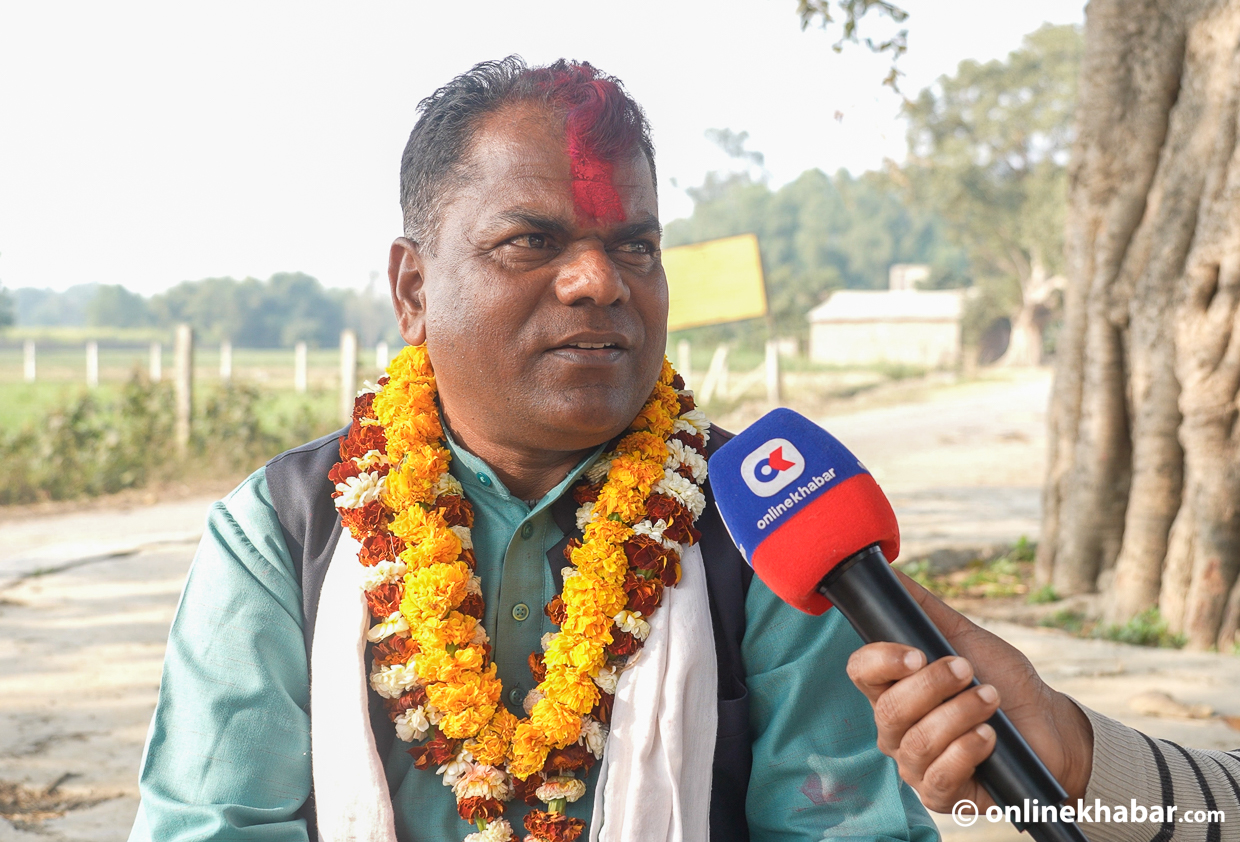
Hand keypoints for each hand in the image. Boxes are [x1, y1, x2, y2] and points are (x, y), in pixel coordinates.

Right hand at [846, 570, 1093, 812]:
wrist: (1049, 728)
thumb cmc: (1003, 681)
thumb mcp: (965, 637)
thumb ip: (924, 608)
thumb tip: (890, 570)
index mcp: (893, 687)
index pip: (861, 672)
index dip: (882, 661)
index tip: (918, 653)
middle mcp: (895, 728)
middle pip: (890, 709)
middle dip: (934, 687)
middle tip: (969, 672)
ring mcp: (915, 764)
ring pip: (917, 742)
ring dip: (960, 716)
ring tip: (990, 702)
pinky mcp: (941, 796)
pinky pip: (939, 778)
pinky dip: (966, 752)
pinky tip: (989, 739)